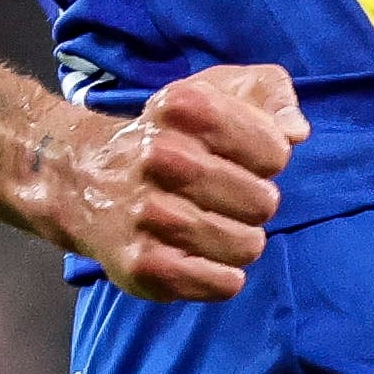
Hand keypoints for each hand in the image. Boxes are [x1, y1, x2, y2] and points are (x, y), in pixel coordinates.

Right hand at [53, 62, 304, 300]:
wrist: (77, 179)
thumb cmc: (164, 136)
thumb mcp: (212, 90)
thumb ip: (269, 91)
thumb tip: (296, 132)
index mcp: (184, 109)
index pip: (274, 151)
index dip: (263, 158)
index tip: (231, 157)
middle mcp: (163, 158)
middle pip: (264, 202)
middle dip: (249, 202)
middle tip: (216, 196)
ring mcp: (149, 214)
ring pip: (248, 246)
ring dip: (234, 240)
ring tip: (204, 226)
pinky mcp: (142, 264)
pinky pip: (223, 284)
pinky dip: (219, 276)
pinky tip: (195, 256)